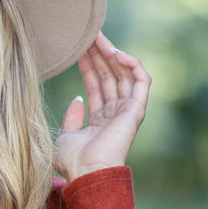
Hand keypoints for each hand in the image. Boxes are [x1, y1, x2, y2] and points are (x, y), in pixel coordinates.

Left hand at [53, 33, 150, 182]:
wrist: (87, 173)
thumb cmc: (74, 162)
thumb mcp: (66, 136)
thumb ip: (72, 118)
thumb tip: (77, 100)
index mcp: (100, 121)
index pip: (96, 86)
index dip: (88, 66)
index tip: (78, 49)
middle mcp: (115, 114)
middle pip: (110, 76)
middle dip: (99, 55)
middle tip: (88, 35)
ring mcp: (127, 112)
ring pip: (124, 74)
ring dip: (112, 54)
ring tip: (98, 38)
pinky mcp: (137, 110)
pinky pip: (141, 80)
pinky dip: (133, 65)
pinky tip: (117, 53)